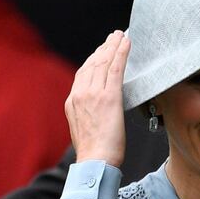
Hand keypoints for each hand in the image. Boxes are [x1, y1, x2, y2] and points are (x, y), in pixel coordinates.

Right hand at [65, 30, 130, 168]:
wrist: (94, 162)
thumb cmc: (93, 153)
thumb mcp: (82, 130)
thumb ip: (86, 114)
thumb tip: (95, 111)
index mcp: (72, 102)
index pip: (83, 73)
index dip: (94, 59)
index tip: (102, 51)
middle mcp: (80, 94)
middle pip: (92, 63)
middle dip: (104, 48)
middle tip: (113, 37)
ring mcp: (94, 94)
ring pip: (104, 62)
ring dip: (113, 46)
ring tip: (121, 36)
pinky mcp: (108, 97)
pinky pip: (115, 68)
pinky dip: (121, 52)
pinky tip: (127, 43)